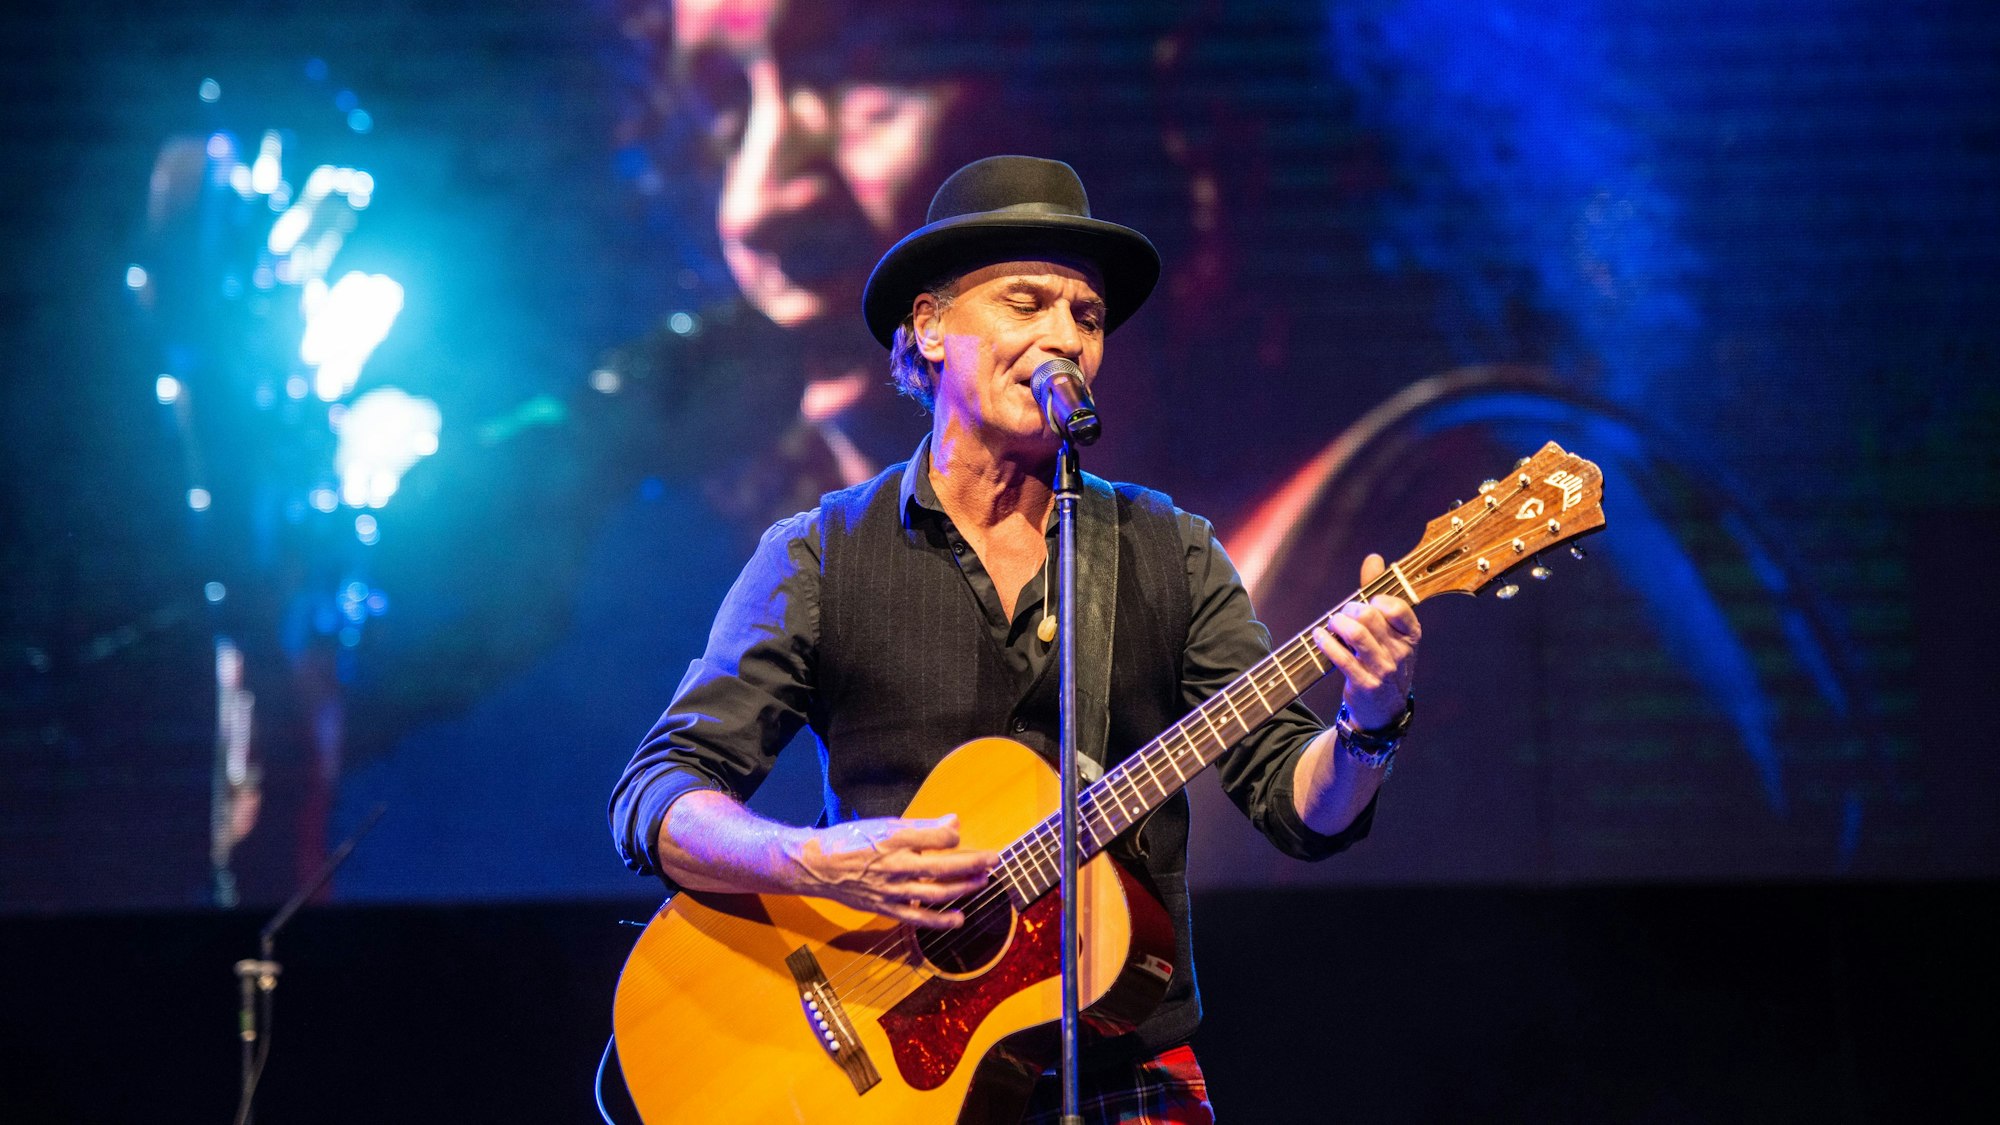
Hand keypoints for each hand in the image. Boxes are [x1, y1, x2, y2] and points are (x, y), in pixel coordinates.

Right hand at [783, 814, 998, 929]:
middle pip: (943, 866)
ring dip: (964, 888)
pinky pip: (918, 918)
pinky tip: (960, 919)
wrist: (818, 866)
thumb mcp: (884, 824)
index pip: (936, 838)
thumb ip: (922, 826)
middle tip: (994, 858)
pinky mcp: (886, 908)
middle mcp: (895, 865)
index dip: (953, 835)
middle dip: (973, 862)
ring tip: (983, 880)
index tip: (959, 834)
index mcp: (893, 839)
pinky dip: (941, 921)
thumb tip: (954, 823)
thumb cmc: (851, 840)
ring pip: (936, 892)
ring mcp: (892, 890)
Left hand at [1311, 553, 1420, 729]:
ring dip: (1337, 623)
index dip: (1377, 600)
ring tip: (1331, 622)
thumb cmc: (1383, 659)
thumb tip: (1374, 558)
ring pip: (1357, 635)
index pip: (1398, 608)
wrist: (1383, 710)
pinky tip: (1318, 635)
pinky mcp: (1364, 684)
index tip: (1367, 603)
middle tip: (1342, 614)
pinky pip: (1341, 657)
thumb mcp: (1389, 630)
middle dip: (1350, 609)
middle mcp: (1401, 653)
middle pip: (1370, 617)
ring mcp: (1383, 670)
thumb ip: (1381, 592)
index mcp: (1411, 636)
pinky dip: (1326, 643)